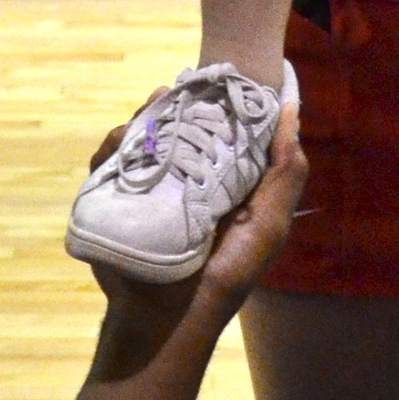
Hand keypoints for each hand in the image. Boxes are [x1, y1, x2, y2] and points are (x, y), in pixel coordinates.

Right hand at [73, 105, 306, 399]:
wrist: (167, 321)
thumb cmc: (225, 275)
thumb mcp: (269, 224)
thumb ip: (285, 173)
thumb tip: (290, 110)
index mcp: (223, 186)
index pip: (221, 132)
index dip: (220, 104)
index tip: (219, 78)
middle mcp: (185, 184)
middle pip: (177, 130)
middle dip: (175, 105)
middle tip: (175, 88)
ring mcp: (148, 192)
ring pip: (142, 140)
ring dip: (143, 118)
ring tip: (150, 105)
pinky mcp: (116, 202)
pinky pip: (108, 164)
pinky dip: (111, 146)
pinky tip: (120, 137)